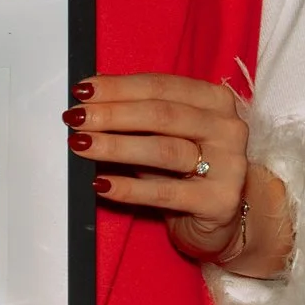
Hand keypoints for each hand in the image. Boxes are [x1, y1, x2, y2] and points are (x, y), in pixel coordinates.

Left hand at [65, 73, 254, 265]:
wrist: (219, 219)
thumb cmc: (184, 168)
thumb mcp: (163, 133)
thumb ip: (135, 110)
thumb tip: (91, 89)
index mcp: (214, 100)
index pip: (160, 86)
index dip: (118, 87)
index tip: (82, 90)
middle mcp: (227, 128)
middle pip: (162, 115)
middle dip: (112, 114)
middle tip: (76, 118)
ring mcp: (229, 166)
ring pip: (163, 150)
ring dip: (116, 146)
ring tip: (81, 145)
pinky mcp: (219, 202)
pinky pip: (165, 193)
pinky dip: (129, 188)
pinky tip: (101, 183)